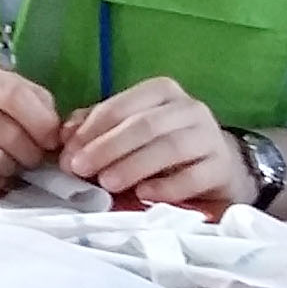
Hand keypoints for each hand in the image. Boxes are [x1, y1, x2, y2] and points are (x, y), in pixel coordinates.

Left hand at [58, 77, 251, 207]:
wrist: (217, 167)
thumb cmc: (162, 147)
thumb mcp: (127, 132)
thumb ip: (95, 129)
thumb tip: (64, 136)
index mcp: (161, 92)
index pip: (120, 107)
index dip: (90, 131)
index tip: (68, 155)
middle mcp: (188, 108)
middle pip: (144, 125)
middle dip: (107, 147)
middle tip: (80, 170)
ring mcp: (209, 136)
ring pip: (170, 147)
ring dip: (133, 165)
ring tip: (107, 183)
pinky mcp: (221, 167)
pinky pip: (194, 176)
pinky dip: (166, 186)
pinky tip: (144, 195)